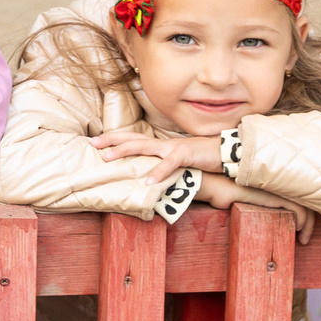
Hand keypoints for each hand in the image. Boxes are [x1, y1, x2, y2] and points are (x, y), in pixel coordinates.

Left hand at [89, 127, 223, 181]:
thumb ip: (164, 166)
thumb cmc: (202, 159)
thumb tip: (149, 177)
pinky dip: (159, 171)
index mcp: (161, 145)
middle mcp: (164, 143)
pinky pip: (170, 163)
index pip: (134, 138)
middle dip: (111, 140)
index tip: (96, 141)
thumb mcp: (179, 163)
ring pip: (145, 146)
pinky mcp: (187, 154)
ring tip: (107, 158)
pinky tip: (148, 181)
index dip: (115, 139)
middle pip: (133, 138)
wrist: (227, 152)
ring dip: (124, 151)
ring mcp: (174, 147)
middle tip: (92, 144)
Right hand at [196, 174, 315, 241]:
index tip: (297, 228)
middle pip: (301, 199)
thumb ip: (244, 202)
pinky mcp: (271, 196)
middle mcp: (271, 183)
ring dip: (307, 223)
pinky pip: (295, 208)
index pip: (291, 194)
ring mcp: (272, 188)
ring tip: (304, 239)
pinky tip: (298, 231)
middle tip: (305, 237)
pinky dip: (302, 220)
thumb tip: (247, 216)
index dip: (300, 211)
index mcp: (264, 181)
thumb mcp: (231, 198)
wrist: (205, 183)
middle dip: (307, 220)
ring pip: (302, 205)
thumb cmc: (212, 190)